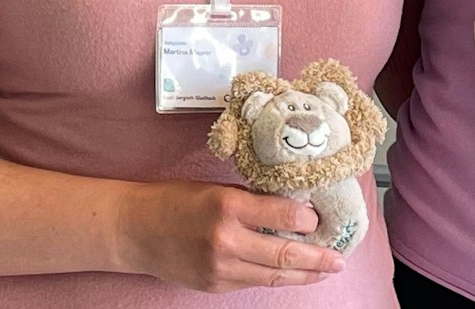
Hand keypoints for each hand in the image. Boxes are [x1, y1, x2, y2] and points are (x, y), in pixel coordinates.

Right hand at [117, 179, 344, 292]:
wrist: (135, 229)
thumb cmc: (174, 201)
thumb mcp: (215, 189)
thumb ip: (251, 201)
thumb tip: (290, 208)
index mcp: (228, 207)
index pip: (283, 214)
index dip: (308, 219)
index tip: (321, 218)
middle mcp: (226, 240)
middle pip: (285, 253)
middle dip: (318, 257)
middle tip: (339, 258)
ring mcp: (221, 268)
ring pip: (274, 275)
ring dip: (304, 274)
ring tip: (325, 270)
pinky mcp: (215, 285)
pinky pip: (254, 282)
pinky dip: (276, 278)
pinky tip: (292, 273)